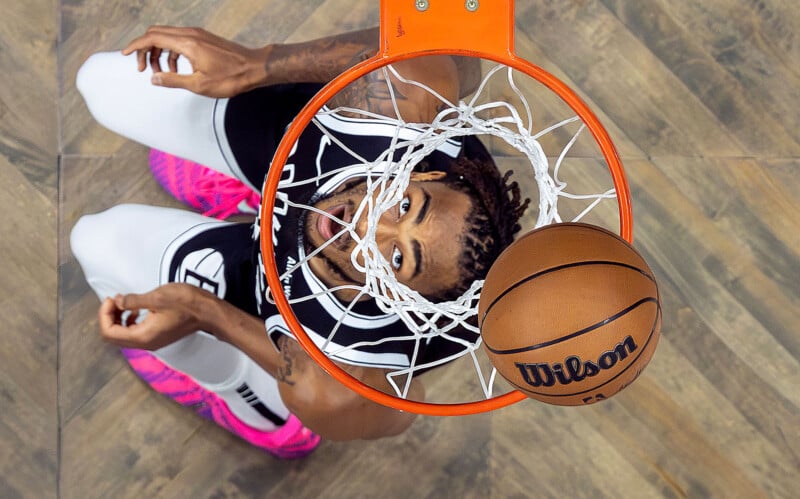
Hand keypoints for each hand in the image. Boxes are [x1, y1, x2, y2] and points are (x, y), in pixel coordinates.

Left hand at [97, 283, 211, 349]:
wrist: (209, 312)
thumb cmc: (186, 303)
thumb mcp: (157, 297)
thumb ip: (132, 301)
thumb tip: (117, 302)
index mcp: (142, 336)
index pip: (109, 332)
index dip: (104, 314)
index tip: (112, 298)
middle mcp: (145, 343)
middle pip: (113, 336)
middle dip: (109, 317)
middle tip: (115, 299)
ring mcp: (152, 341)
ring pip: (123, 335)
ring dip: (118, 319)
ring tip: (123, 302)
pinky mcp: (157, 336)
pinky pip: (134, 332)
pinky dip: (129, 321)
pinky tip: (135, 308)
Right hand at [122, 26, 269, 97]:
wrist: (255, 68)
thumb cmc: (231, 78)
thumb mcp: (199, 85)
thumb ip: (173, 80)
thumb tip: (153, 78)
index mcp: (187, 43)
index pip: (152, 38)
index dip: (135, 46)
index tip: (124, 55)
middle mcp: (190, 33)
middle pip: (156, 33)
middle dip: (145, 50)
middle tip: (141, 68)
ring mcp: (198, 34)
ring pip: (168, 37)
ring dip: (159, 53)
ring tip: (161, 73)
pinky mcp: (204, 38)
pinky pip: (180, 40)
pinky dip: (172, 52)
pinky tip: (176, 69)